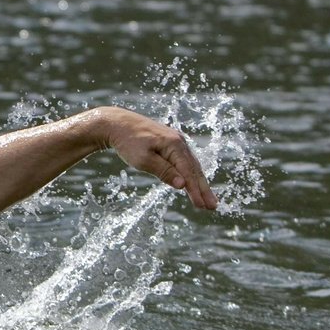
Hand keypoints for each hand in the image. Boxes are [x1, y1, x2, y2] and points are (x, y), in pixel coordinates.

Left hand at [102, 108, 218, 209]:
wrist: (116, 123)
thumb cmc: (128, 142)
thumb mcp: (143, 160)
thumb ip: (164, 171)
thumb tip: (183, 185)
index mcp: (174, 145)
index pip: (188, 172)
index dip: (195, 190)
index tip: (201, 206)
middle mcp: (179, 141)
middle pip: (194, 169)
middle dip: (203, 189)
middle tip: (213, 207)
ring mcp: (176, 141)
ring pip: (191, 165)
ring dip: (199, 182)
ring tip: (207, 199)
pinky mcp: (170, 142)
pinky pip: (184, 160)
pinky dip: (191, 173)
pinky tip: (194, 182)